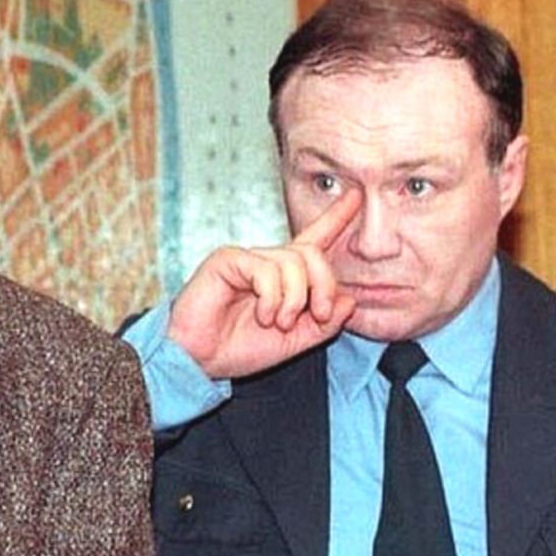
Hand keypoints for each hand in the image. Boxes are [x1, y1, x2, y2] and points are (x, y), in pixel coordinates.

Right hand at [167, 188, 361, 378]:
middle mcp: (266, 263)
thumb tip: (349, 299)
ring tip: (277, 322)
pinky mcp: (228, 260)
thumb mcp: (294, 341)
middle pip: (312, 253)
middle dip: (324, 286)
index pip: (314, 241)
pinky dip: (272, 298)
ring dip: (295, 299)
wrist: (199, 360)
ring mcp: (247, 259)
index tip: (356, 196)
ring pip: (293, 263)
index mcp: (283, 279)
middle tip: (320, 315)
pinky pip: (267, 270)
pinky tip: (261, 316)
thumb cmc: (238, 348)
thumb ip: (325, 323)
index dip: (336, 218)